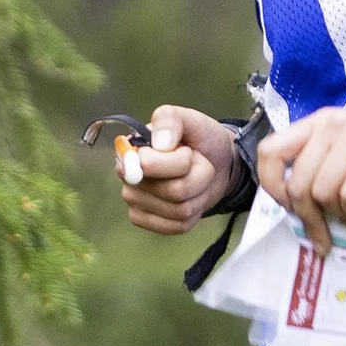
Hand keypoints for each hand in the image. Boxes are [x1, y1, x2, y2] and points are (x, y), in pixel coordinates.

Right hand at [112, 105, 236, 235]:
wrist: (217, 163)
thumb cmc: (200, 139)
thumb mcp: (190, 120)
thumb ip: (170, 119)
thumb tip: (160, 143)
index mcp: (132, 149)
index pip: (150, 166)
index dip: (180, 161)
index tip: (187, 150)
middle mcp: (128, 176)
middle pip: (173, 191)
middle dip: (197, 176)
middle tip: (197, 163)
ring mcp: (135, 201)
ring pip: (180, 210)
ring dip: (199, 194)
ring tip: (197, 179)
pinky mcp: (147, 220)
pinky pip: (177, 226)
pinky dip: (194, 213)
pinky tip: (191, 198)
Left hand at [261, 102, 345, 247]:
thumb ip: (330, 161)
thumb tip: (301, 204)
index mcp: (322, 121)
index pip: (270, 151)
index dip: (272, 186)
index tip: (290, 208)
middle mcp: (333, 124)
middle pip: (297, 183)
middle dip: (307, 219)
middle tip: (322, 238)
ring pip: (321, 192)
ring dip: (335, 219)